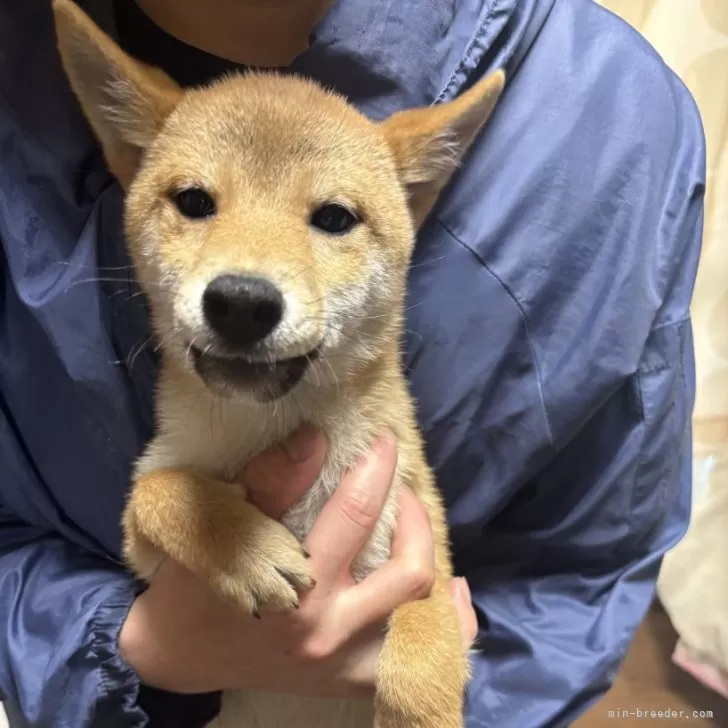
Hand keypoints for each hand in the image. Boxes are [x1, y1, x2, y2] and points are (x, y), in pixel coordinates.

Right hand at [120, 428, 476, 696]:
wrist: (180, 654)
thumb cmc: (196, 585)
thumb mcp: (218, 526)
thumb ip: (270, 480)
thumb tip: (317, 436)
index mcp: (294, 591)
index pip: (354, 514)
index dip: (376, 468)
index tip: (385, 441)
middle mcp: (330, 633)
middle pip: (409, 569)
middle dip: (413, 515)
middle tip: (398, 488)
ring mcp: (347, 666)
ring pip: (424, 613)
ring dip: (429, 559)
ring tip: (414, 527)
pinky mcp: (352, 682)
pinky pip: (425, 660)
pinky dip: (448, 624)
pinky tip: (450, 590)